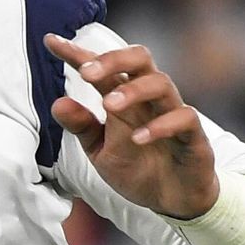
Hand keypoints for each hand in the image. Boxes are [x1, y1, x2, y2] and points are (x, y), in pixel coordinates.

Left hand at [44, 35, 219, 218]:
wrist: (172, 202)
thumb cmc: (137, 168)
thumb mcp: (100, 150)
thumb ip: (81, 127)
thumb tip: (57, 103)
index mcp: (125, 98)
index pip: (102, 69)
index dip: (77, 53)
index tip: (51, 42)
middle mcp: (149, 99)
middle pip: (139, 59)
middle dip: (113, 59)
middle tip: (86, 72)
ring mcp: (172, 113)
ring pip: (161, 83)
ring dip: (133, 90)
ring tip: (109, 104)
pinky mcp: (193, 135)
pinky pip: (183, 118)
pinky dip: (160, 126)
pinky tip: (138, 138)